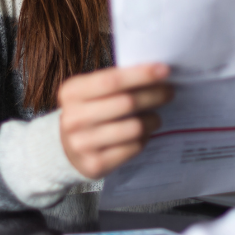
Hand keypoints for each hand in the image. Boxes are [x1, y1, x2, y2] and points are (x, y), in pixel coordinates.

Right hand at [58, 63, 172, 179]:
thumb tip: (156, 74)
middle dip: (154, 95)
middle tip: (169, 92)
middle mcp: (73, 118)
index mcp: (72, 92)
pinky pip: (133, 148)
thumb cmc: (88, 111)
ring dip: (153, 120)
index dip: (141, 74)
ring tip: (156, 117)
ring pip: (134, 128)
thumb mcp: (91, 92)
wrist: (65, 148)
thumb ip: (116, 82)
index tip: (165, 70)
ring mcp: (82, 143)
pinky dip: (144, 139)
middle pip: (126, 103)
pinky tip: (143, 134)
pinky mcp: (95, 164)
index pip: (112, 80)